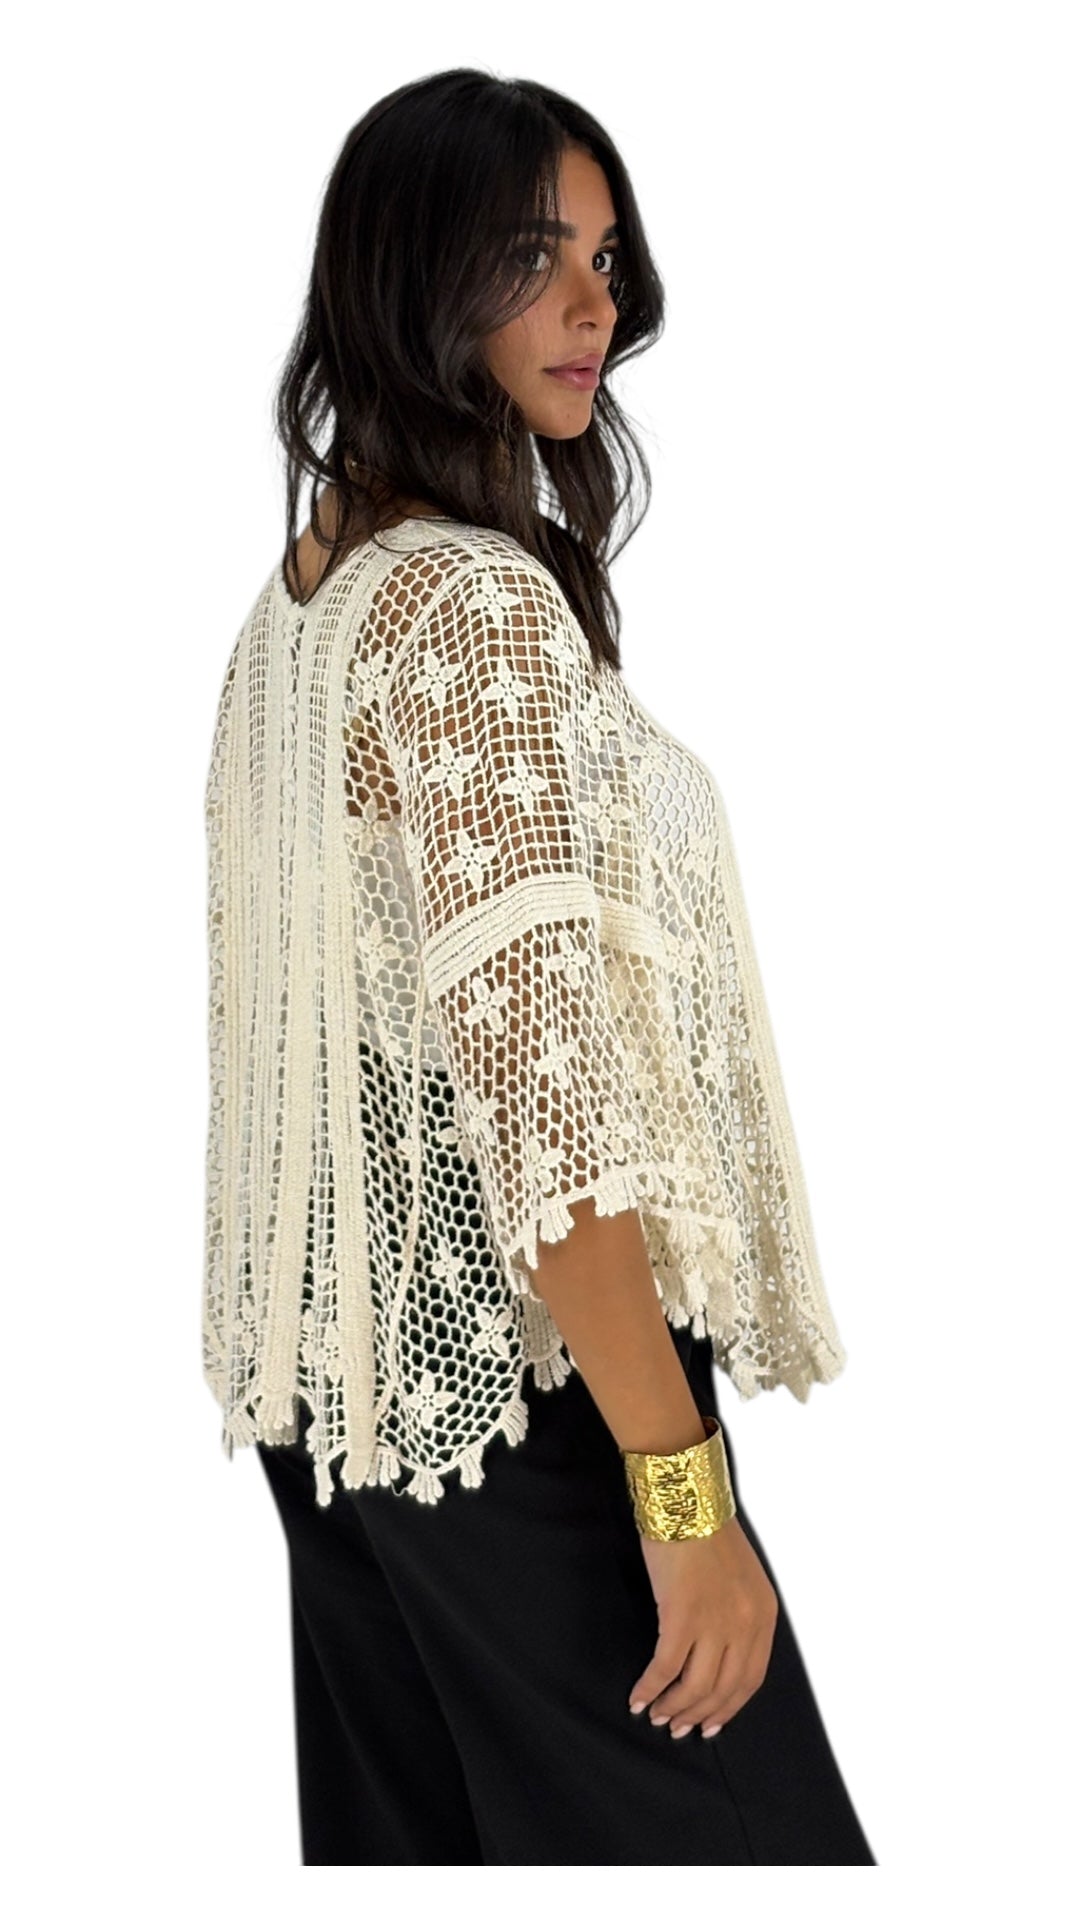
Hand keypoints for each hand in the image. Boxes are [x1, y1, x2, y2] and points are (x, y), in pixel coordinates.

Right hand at [628, 1516, 778, 1737]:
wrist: (688, 1500)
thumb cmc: (708, 1533)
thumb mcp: (741, 1578)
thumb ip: (738, 1615)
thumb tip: (719, 1654)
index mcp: (764, 1616)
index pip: (750, 1680)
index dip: (728, 1708)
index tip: (710, 1724)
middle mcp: (745, 1625)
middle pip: (723, 1690)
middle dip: (698, 1715)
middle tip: (678, 1728)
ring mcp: (714, 1622)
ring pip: (695, 1686)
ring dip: (673, 1708)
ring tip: (656, 1716)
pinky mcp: (681, 1616)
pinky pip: (665, 1668)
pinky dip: (650, 1689)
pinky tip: (638, 1698)